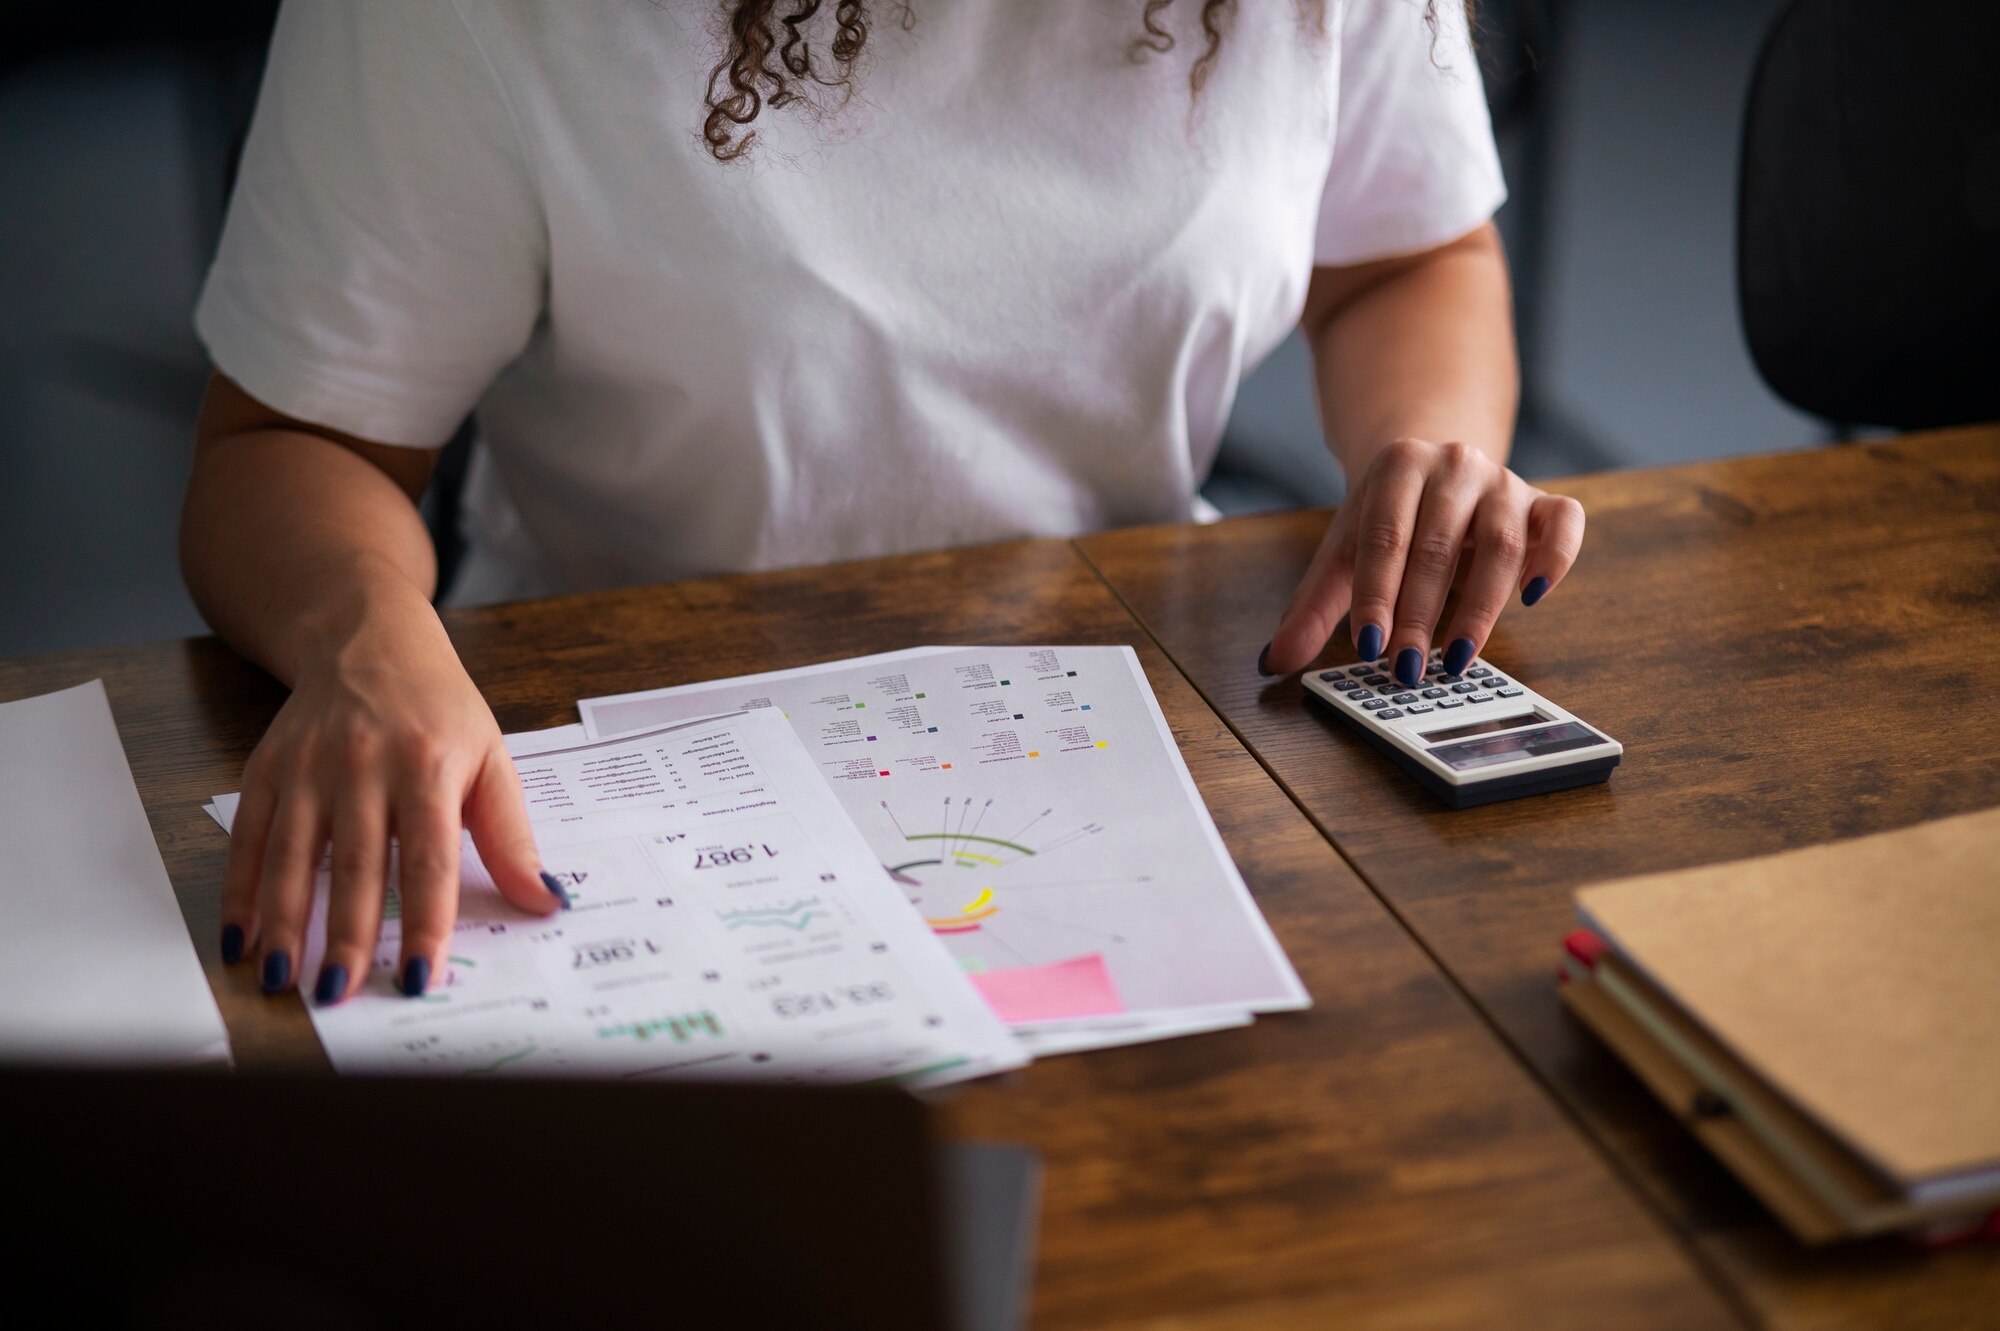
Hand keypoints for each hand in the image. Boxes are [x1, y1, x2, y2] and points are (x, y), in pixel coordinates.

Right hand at [218, 604, 560, 1003]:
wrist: (368, 640)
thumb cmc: (439, 708)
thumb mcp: (492, 758)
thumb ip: (513, 836)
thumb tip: (546, 900)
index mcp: (429, 766)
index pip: (429, 860)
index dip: (423, 921)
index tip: (418, 976)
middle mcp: (363, 765)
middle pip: (355, 864)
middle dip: (346, 935)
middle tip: (341, 993)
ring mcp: (308, 768)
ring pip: (291, 857)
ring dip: (284, 923)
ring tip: (284, 980)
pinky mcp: (266, 770)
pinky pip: (248, 838)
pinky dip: (238, 892)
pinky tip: (240, 939)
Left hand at [1259, 438, 1583, 683]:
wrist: (1435, 465)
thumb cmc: (1387, 518)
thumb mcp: (1344, 552)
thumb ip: (1312, 607)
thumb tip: (1272, 662)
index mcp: (1397, 467)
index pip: (1385, 537)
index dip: (1377, 594)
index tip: (1369, 647)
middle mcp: (1454, 465)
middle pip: (1437, 546)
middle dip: (1419, 614)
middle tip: (1405, 668)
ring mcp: (1504, 481)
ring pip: (1500, 544)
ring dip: (1479, 607)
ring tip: (1456, 658)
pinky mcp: (1545, 503)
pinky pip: (1564, 525)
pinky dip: (1556, 560)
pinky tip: (1532, 599)